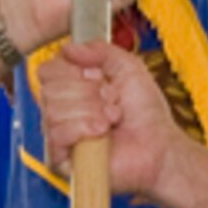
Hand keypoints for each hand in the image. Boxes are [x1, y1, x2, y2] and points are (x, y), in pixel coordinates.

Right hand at [37, 40, 179, 197]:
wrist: (159, 146)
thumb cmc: (146, 113)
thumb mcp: (128, 67)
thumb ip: (99, 50)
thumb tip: (68, 48)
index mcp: (71, 87)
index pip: (48, 70)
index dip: (73, 70)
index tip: (99, 78)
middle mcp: (62, 110)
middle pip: (49, 89)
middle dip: (88, 92)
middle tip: (112, 101)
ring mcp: (61, 134)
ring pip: (53, 111)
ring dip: (91, 111)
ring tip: (111, 118)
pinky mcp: (62, 158)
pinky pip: (56, 135)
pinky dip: (83, 129)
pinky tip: (102, 132)